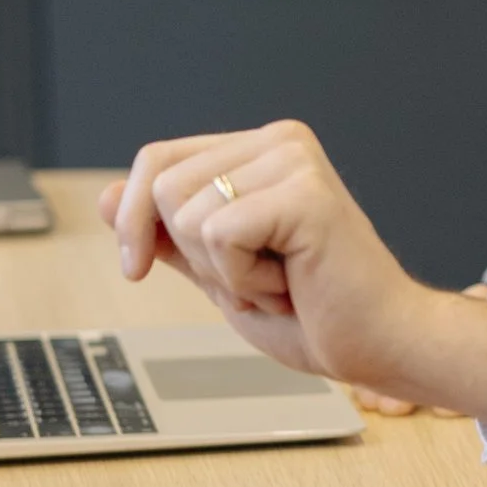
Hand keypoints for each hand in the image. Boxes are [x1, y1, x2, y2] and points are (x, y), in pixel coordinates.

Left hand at [101, 126, 486, 418]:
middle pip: (162, 182)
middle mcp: (279, 142)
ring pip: (186, 213)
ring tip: (280, 279)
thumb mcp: (217, 273)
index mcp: (260, 150)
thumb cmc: (316, 313)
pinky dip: (244, 279)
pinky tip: (292, 283)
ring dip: (223, 271)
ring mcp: (294, 161)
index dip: (133, 219)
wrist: (380, 345)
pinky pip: (220, 235)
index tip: (136, 269)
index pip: (158, 160)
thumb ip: (167, 235)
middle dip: (188, 253)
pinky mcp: (305, 192)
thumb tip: (106, 199)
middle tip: (254, 277)